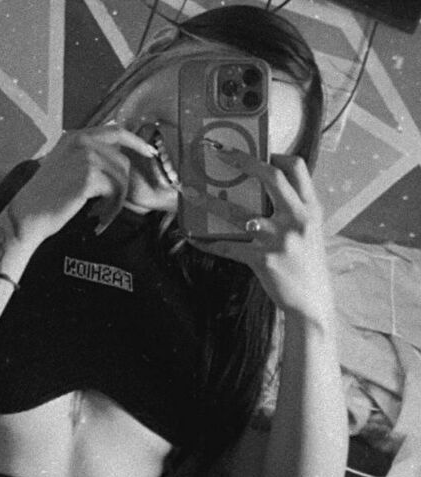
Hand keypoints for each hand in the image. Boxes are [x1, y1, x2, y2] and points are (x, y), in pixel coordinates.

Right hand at [8, 126, 156, 246]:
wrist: (27, 214)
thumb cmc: (46, 196)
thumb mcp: (64, 164)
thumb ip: (86, 155)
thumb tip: (117, 154)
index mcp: (75, 136)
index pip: (116, 130)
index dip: (136, 141)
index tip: (150, 153)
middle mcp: (81, 142)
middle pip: (123, 160)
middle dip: (123, 186)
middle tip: (112, 206)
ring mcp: (85, 157)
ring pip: (121, 177)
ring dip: (117, 200)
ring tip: (103, 213)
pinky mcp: (88, 176)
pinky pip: (116, 191)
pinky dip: (111, 208)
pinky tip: (98, 216)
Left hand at [190, 151, 333, 322]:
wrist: (312, 302)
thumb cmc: (307, 264)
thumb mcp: (310, 231)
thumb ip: (293, 210)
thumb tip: (262, 190)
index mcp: (311, 209)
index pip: (297, 168)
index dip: (275, 155)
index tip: (254, 151)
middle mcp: (298, 219)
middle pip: (271, 178)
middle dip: (243, 160)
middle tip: (218, 152)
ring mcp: (279, 239)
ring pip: (238, 212)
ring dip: (209, 201)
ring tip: (188, 193)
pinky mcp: (262, 260)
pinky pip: (227, 246)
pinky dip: (207, 241)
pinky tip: (192, 236)